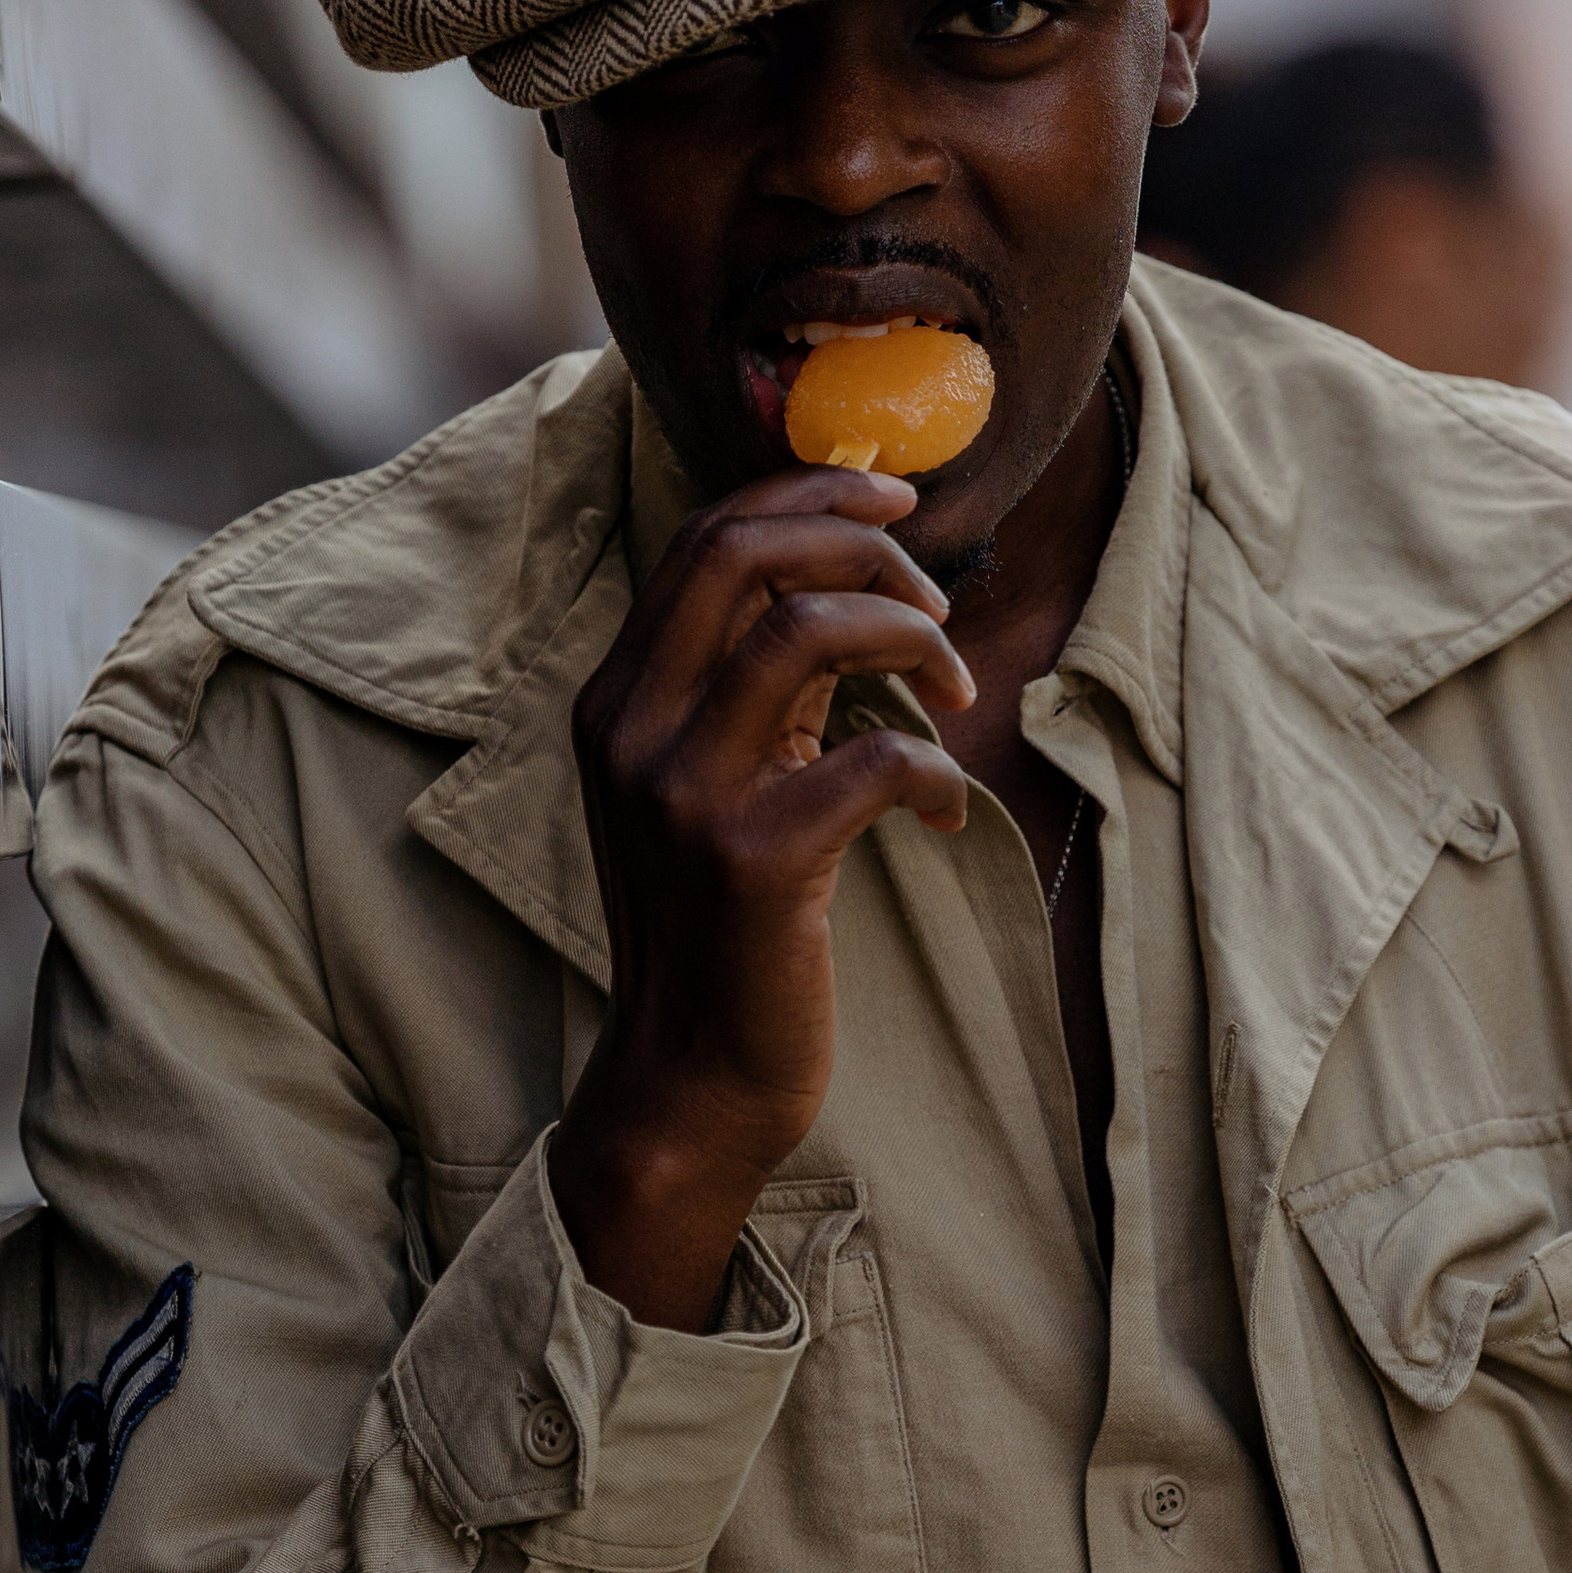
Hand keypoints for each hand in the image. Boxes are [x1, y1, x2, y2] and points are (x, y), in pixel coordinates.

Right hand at [548, 467, 973, 1327]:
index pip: (707, 538)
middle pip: (745, 553)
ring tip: (953, 691)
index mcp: (618, 698)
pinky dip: (935, 770)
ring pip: (808, 628)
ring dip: (910, 637)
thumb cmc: (723, 928)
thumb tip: (845, 576)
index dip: (810, 491)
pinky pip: (876, 756)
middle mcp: (632, 729)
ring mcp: (684, 793)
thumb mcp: (712, 783)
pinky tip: (944, 814)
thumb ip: (751, 684)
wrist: (689, 1081)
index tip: (894, 496)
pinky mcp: (752, 861)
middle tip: (937, 590)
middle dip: (862, 540)